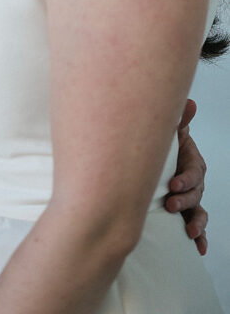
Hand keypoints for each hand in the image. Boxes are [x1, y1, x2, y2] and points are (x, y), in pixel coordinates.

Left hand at [165, 98, 208, 254]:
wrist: (151, 157)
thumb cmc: (161, 144)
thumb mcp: (169, 131)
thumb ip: (179, 120)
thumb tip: (190, 103)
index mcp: (191, 161)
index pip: (193, 172)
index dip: (185, 179)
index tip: (172, 185)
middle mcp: (194, 181)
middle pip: (196, 193)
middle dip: (185, 200)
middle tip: (170, 205)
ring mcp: (191, 197)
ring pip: (199, 211)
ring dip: (196, 222)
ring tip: (189, 231)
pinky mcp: (186, 211)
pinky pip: (197, 225)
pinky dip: (200, 237)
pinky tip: (198, 248)